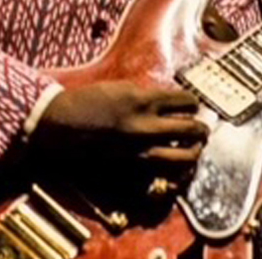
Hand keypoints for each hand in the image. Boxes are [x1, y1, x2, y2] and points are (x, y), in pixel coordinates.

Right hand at [30, 81, 207, 187]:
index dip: (193, 103)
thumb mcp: (120, 88)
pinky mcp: (131, 167)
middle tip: (201, 127)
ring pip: (185, 157)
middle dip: (201, 128)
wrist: (60, 124)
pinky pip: (165, 173)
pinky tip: (177, 165)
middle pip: (192, 129)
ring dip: (194, 151)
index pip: (185, 101)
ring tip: (194, 147)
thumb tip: (171, 102)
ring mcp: (140, 150)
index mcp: (142, 100)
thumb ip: (147, 96)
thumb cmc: (87, 101)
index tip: (192, 105)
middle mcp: (145, 126)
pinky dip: (177, 171)